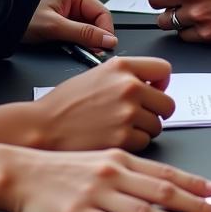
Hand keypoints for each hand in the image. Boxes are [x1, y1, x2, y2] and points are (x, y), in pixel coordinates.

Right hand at [3, 147, 210, 211]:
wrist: (21, 171)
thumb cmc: (60, 168)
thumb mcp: (99, 160)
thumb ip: (127, 171)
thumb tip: (156, 185)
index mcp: (121, 160)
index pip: (166, 172)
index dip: (194, 183)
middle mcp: (114, 173)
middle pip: (164, 190)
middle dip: (197, 205)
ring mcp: (97, 194)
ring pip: (145, 209)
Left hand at [23, 0, 116, 49]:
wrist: (3, 24)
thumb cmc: (23, 19)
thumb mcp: (55, 27)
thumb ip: (83, 34)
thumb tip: (107, 40)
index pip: (102, 13)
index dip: (106, 31)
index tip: (106, 48)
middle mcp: (75, 0)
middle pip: (97, 21)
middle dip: (96, 38)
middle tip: (94, 53)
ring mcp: (70, 11)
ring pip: (90, 29)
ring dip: (87, 42)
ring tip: (81, 51)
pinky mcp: (65, 22)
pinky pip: (80, 33)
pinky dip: (79, 43)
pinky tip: (74, 48)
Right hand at [32, 55, 174, 150]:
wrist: (43, 128)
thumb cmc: (65, 104)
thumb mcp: (98, 74)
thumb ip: (127, 75)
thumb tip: (152, 85)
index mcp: (123, 67)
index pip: (164, 69)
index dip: (162, 82)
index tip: (157, 90)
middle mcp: (129, 87)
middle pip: (167, 103)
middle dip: (156, 111)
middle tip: (141, 115)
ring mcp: (127, 114)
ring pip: (157, 126)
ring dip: (144, 129)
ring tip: (122, 127)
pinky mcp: (122, 139)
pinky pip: (144, 142)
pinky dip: (134, 144)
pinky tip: (116, 138)